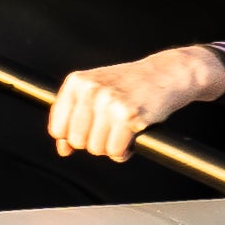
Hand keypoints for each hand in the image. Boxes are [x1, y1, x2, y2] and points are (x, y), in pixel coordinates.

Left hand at [46, 44, 221, 160]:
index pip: (57, 127)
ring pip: (96, 148)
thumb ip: (74, 117)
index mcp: (76, 82)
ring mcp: (109, 102)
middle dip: (93, 143)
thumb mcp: (96, 91)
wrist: (166, 73)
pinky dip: (124, 152)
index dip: (71, 138)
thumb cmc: (131, 84)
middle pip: (77, 141)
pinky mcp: (128, 115)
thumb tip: (63, 149)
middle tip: (108, 133)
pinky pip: (115, 151)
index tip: (86, 134)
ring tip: (121, 133)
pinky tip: (130, 138)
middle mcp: (90, 90)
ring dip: (110, 148)